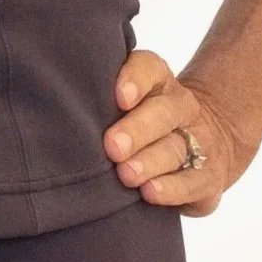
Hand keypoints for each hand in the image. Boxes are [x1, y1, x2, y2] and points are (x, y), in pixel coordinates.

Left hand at [102, 52, 259, 219]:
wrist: (209, 143)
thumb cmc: (144, 123)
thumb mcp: (127, 105)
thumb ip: (98, 101)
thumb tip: (52, 110)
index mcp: (159, 83)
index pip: (150, 69)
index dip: (136, 79)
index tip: (119, 97)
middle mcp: (180, 108)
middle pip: (163, 112)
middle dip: (137, 130)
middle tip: (112, 147)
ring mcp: (198, 141)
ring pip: (175, 148)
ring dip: (150, 161)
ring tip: (126, 174)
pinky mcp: (208, 177)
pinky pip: (193, 181)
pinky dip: (172, 189)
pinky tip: (152, 192)